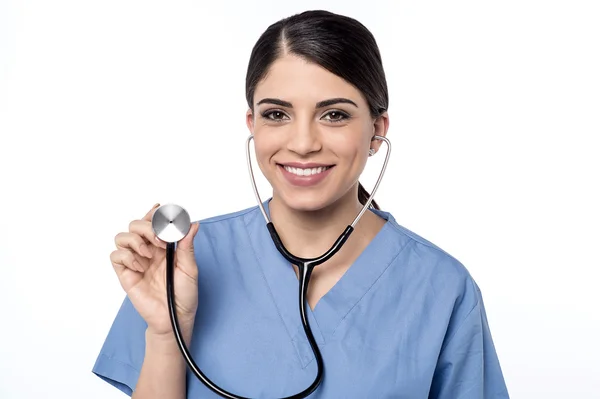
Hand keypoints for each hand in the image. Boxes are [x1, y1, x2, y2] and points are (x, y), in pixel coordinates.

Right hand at [110, 203, 200, 336]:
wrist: (174, 317)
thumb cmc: (184, 295)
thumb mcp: (189, 269)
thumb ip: (187, 246)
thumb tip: (192, 224)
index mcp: (164, 247)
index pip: (153, 223)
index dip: (153, 214)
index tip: (160, 209)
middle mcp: (148, 251)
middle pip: (135, 225)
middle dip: (147, 228)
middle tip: (161, 241)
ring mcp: (135, 262)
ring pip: (122, 237)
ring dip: (135, 240)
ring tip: (149, 255)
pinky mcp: (126, 274)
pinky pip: (115, 256)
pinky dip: (126, 256)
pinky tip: (140, 266)